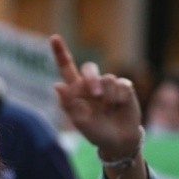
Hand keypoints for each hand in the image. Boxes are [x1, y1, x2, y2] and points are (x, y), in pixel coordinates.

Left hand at [50, 35, 141, 157]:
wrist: (117, 141)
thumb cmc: (95, 131)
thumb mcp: (79, 121)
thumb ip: (68, 104)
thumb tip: (57, 85)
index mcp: (76, 90)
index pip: (66, 68)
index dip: (60, 52)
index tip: (53, 38)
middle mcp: (91, 85)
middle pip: (89, 68)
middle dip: (92, 78)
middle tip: (95, 94)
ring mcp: (108, 85)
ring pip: (107, 78)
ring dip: (107, 94)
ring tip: (109, 109)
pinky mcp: (125, 88)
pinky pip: (121, 84)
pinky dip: (119, 97)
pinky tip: (119, 106)